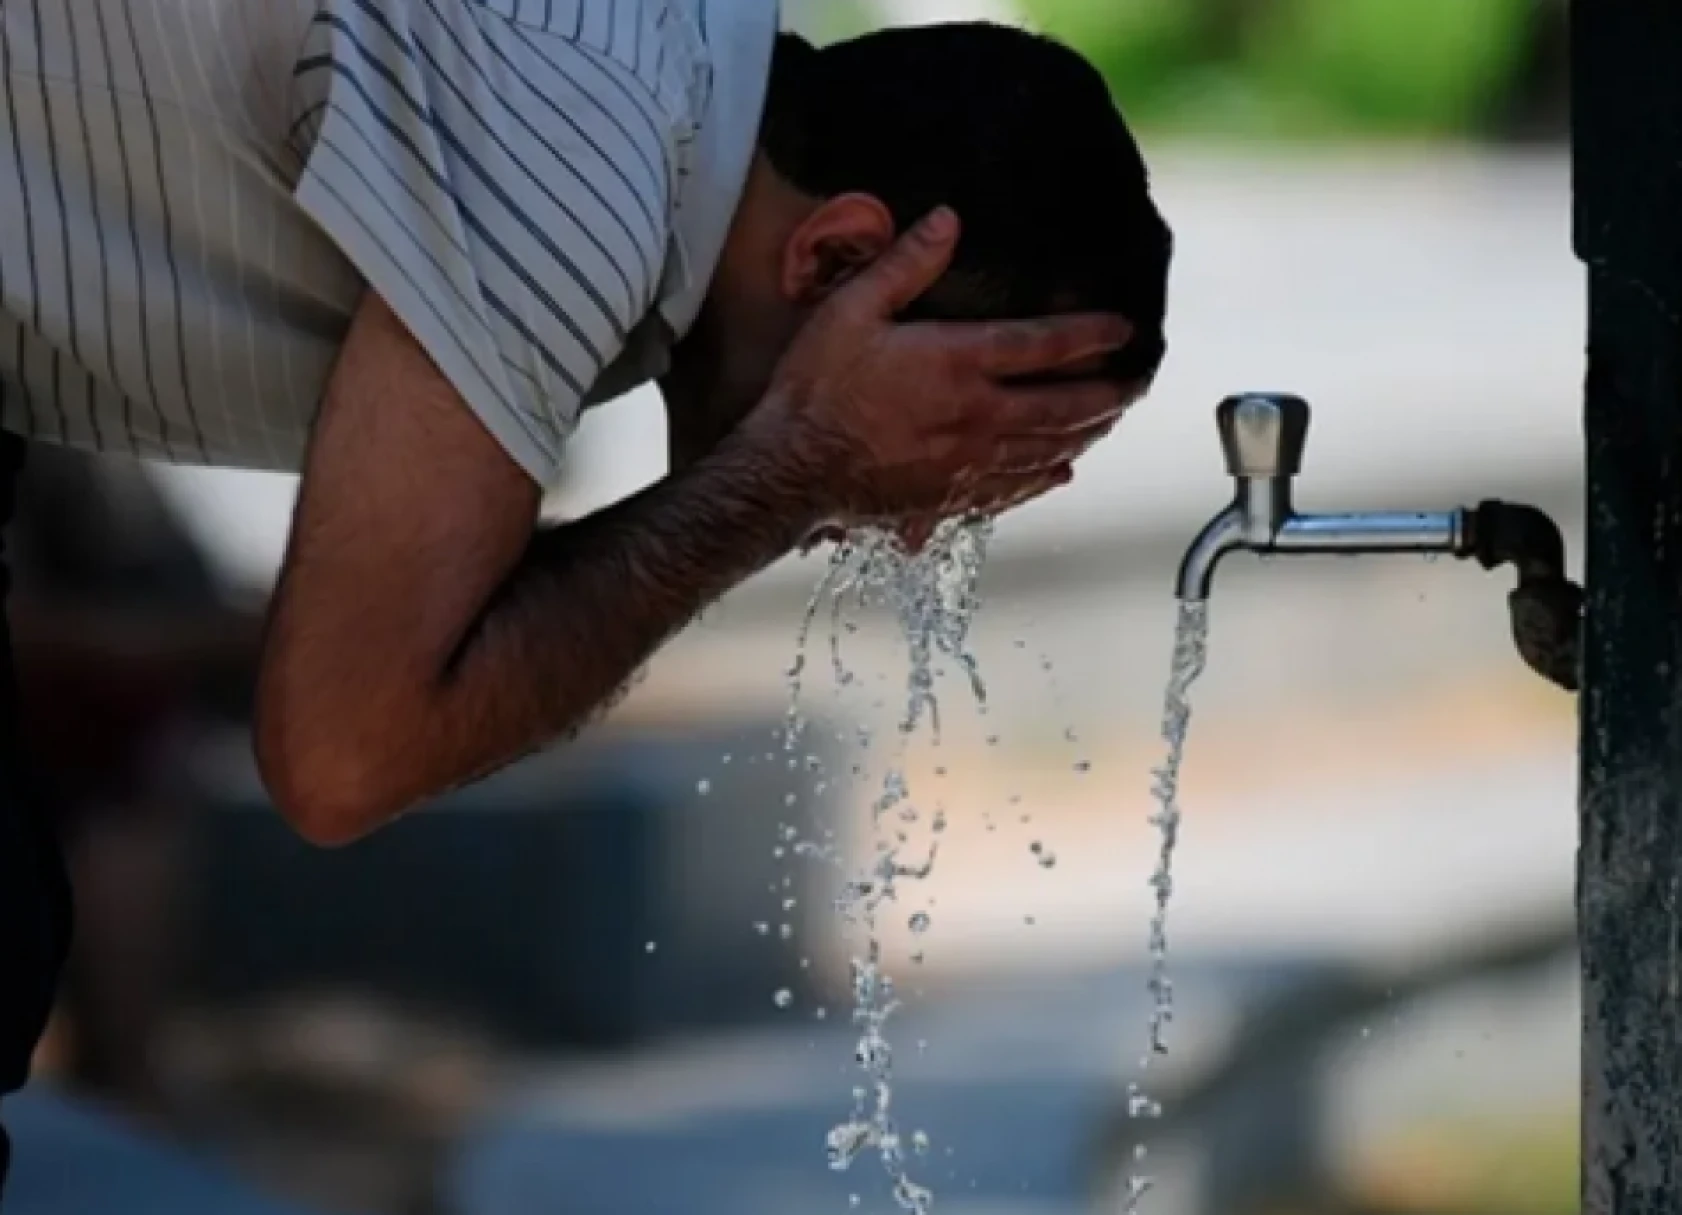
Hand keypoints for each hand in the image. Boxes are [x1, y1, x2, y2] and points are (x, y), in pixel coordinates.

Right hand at [749, 207, 1140, 529]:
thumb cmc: (815, 387)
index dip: (1092, 333)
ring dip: (1085, 433)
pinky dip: (1043, 478)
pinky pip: (1014, 489)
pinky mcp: (951, 498)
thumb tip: (947, 221)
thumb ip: (905, 265)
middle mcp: (977, 416)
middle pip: (1063, 406)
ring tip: (1109, 420)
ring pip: (1047, 448)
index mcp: (959, 363)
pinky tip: (1058, 471)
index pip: (1045, 344)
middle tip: (1135, 382)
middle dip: (1107, 393)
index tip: (1125, 327)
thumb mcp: (852, 309)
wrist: (791, 469)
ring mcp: (969, 463)